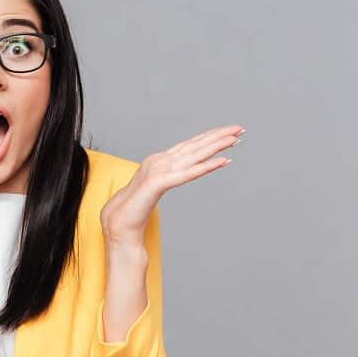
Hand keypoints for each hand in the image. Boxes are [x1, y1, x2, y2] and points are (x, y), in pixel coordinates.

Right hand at [100, 124, 243, 247]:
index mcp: (156, 163)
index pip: (187, 146)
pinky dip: (206, 167)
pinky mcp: (158, 184)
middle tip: (239, 128)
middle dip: (217, 136)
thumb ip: (160, 181)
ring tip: (235, 138)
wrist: (118, 228)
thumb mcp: (150, 191)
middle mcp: (158, 163)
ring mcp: (157, 172)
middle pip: (193, 146)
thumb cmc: (131, 213)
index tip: (227, 133)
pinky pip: (187, 174)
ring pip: (193, 155)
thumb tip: (168, 179)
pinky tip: (223, 161)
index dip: (207, 138)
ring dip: (216, 146)